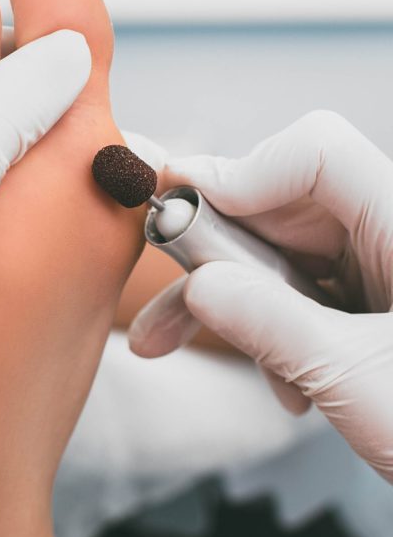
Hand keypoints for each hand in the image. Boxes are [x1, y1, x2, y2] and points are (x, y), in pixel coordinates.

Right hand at [128, 111, 392, 480]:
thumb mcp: (361, 382)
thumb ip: (274, 326)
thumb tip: (199, 284)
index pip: (318, 154)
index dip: (244, 172)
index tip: (182, 208)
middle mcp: (389, 234)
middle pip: (278, 204)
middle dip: (211, 249)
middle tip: (167, 290)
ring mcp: (375, 267)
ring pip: (272, 249)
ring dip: (220, 296)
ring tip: (166, 337)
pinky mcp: (361, 299)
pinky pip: (287, 288)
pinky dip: (256, 323)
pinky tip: (271, 378)